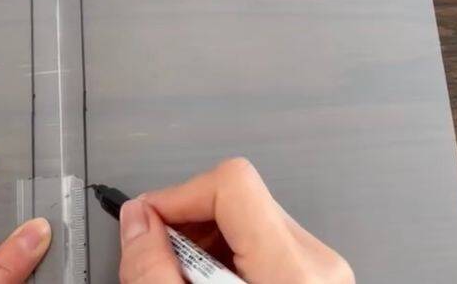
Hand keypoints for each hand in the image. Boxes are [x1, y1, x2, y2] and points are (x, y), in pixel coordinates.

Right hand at [119, 157, 354, 283]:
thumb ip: (155, 269)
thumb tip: (136, 220)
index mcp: (294, 272)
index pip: (232, 182)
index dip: (180, 193)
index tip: (147, 220)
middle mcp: (316, 261)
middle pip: (237, 196)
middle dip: (186, 222)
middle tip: (158, 260)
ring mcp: (320, 267)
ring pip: (246, 216)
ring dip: (203, 239)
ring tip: (184, 278)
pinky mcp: (313, 275)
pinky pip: (260, 239)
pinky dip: (224, 254)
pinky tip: (210, 282)